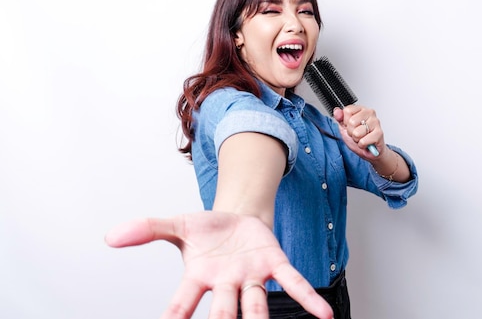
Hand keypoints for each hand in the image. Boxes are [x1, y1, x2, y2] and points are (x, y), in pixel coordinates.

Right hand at [105, 211, 332, 318]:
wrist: (237, 217)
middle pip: (222, 313)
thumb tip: (110, 236)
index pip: (181, 306)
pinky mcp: (275, 265)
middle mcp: (226, 285)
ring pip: (255, 305)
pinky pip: (293, 283)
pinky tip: (324, 316)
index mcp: (198, 278)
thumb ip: (148, 230)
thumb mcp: (177, 225)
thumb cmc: (208, 230)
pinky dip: (308, 299)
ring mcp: (252, 278)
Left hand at [333, 104, 384, 159]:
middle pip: (351, 122)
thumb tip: (337, 111)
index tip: (350, 126)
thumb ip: (339, 118)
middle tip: (357, 134)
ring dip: (357, 139)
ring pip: (357, 133)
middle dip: (351, 132)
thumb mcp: (345, 127)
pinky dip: (362, 145)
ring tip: (362, 138)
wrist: (369, 151)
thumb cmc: (359, 137)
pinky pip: (363, 141)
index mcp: (361, 109)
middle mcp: (370, 113)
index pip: (347, 110)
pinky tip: (366, 143)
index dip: (346, 122)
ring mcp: (376, 123)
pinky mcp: (379, 134)